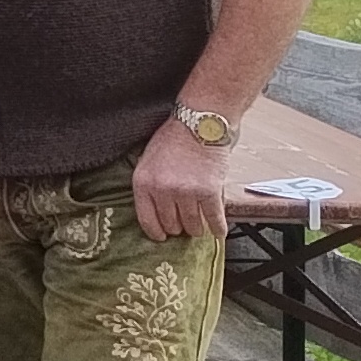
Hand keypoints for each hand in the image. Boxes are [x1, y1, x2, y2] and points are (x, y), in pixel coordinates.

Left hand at [132, 121, 234, 240]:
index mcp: (143, 183)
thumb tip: (154, 212)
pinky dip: (217, 228)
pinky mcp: (209, 191)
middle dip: (178, 228)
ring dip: (197, 228)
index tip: (163, 237)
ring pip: (192, 225)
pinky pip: (214, 219)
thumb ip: (149, 186)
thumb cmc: (173, 139)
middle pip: (171, 225)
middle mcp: (163, 190)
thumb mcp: (147, 160)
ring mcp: (186, 192)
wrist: (200, 123)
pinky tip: (218, 232)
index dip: (157, 233)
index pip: (147, 221)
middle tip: (184, 225)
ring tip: (199, 226)